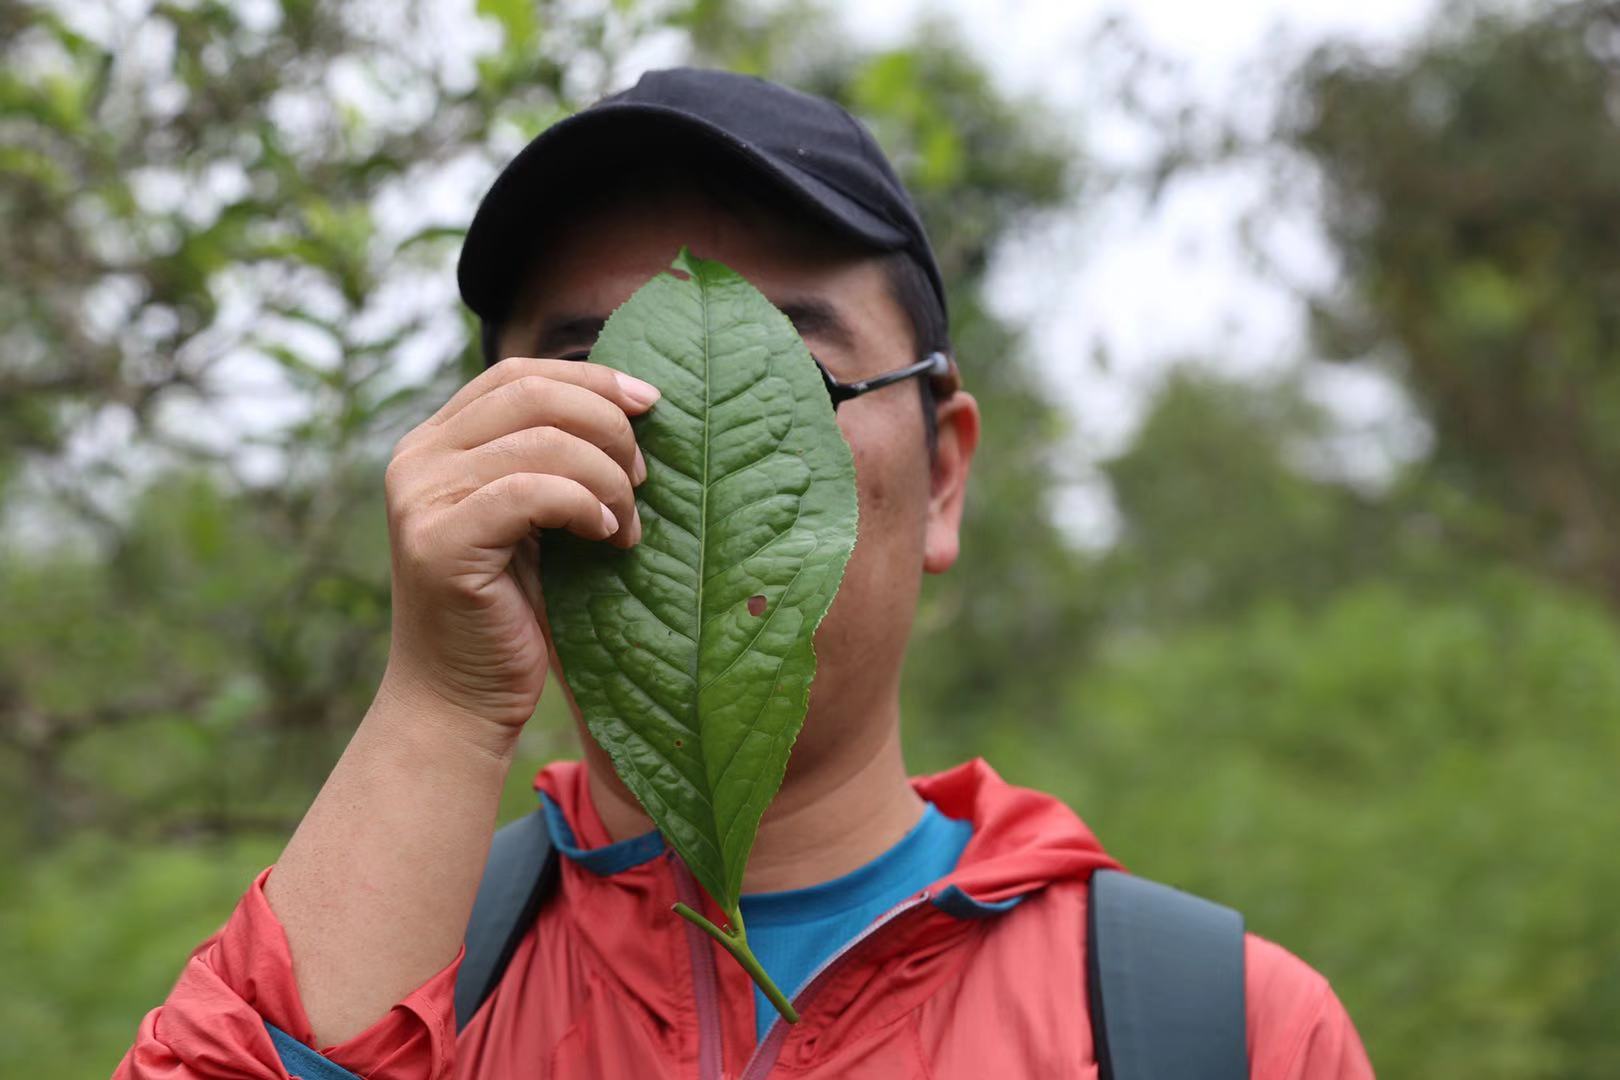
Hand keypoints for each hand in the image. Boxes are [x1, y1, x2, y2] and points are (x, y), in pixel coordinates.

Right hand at [378, 355, 659, 736]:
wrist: (461, 699)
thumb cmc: (514, 612)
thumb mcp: (537, 519)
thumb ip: (554, 460)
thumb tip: (632, 403)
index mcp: (435, 443)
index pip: (518, 375)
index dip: (590, 378)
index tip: (651, 402)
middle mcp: (417, 460)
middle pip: (531, 394)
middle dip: (607, 426)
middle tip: (645, 477)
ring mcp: (421, 499)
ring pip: (543, 442)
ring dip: (607, 478)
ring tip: (628, 526)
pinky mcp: (440, 541)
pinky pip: (533, 491)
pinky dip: (586, 506)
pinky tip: (608, 538)